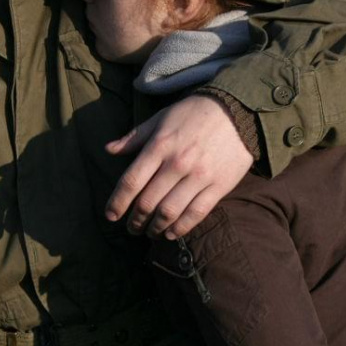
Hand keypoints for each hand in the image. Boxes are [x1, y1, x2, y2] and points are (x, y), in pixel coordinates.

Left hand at [105, 95, 252, 237]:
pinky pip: (196, 214)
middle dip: (135, 220)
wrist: (236, 111)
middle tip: (131, 228)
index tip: (110, 215)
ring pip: (170, 212)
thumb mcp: (160, 118)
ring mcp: (199, 176)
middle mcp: (177, 163)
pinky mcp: (219, 186)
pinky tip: (171, 233)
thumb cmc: (193, 113)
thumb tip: (108, 149)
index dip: (117, 202)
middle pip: (148, 202)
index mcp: (159, 146)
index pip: (131, 181)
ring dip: (155, 228)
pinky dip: (181, 228)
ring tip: (150, 233)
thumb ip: (134, 137)